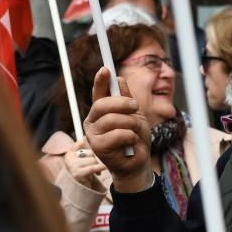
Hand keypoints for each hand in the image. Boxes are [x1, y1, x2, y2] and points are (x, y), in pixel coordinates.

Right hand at [63, 138, 105, 189]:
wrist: (82, 190)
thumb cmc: (85, 173)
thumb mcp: (84, 160)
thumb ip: (85, 148)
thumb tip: (87, 137)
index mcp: (69, 153)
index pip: (81, 143)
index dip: (91, 147)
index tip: (96, 150)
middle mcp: (68, 159)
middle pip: (89, 152)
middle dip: (95, 159)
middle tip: (96, 166)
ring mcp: (72, 166)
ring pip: (92, 160)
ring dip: (97, 166)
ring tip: (96, 172)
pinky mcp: (77, 174)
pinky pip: (92, 167)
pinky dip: (99, 168)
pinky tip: (100, 171)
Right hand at [82, 67, 152, 192]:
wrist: (138, 162)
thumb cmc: (135, 139)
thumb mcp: (135, 115)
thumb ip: (126, 98)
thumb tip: (119, 79)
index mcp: (100, 112)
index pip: (98, 93)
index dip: (100, 81)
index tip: (105, 69)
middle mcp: (92, 121)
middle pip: (103, 104)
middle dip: (123, 103)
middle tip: (135, 107)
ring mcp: (93, 134)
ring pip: (113, 119)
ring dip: (131, 124)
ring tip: (135, 132)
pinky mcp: (98, 147)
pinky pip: (119, 134)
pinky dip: (131, 137)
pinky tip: (131, 143)